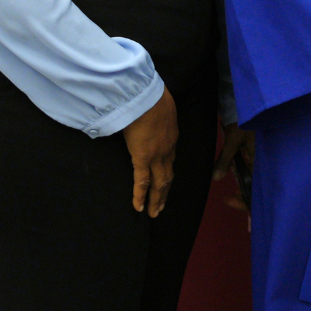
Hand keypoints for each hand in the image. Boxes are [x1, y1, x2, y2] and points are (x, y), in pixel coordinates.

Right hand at [123, 87, 177, 216]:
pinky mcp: (142, 158)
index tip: (165, 182)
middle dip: (164, 192)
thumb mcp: (161, 107)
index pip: (170, 159)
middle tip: (162, 206)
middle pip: (168, 176)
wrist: (147, 98)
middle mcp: (167, 150)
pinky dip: (140, 196)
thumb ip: (157, 115)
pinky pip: (142, 182)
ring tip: (154, 212)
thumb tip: (151, 113)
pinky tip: (139, 208)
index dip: (167, 172)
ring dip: (157, 199)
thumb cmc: (152, 98)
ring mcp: (156, 156)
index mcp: (171, 137)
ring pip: (159, 183)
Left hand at [214, 126, 254, 215]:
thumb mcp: (233, 140)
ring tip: (233, 194)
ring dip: (245, 189)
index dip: (243, 200)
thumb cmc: (246, 122)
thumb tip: (216, 179)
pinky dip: (246, 179)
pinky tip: (240, 179)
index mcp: (260, 163)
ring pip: (255, 181)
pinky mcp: (258, 155)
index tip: (228, 199)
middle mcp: (263, 164)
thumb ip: (225, 159)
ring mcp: (261, 160)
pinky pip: (254, 172)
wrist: (255, 106)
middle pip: (257, 189)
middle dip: (244, 198)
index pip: (255, 190)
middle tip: (229, 199)